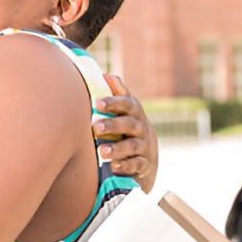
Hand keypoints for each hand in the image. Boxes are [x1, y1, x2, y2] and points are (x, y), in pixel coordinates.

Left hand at [93, 74, 158, 192]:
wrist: (146, 159)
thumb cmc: (128, 130)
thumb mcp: (126, 113)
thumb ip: (118, 95)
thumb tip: (106, 75)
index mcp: (135, 114)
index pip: (128, 104)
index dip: (114, 103)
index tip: (98, 103)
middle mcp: (142, 129)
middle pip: (130, 125)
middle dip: (113, 125)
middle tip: (95, 127)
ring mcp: (144, 148)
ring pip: (133, 146)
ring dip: (117, 148)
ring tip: (102, 150)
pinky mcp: (143, 166)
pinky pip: (136, 165)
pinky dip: (126, 166)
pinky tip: (114, 166)